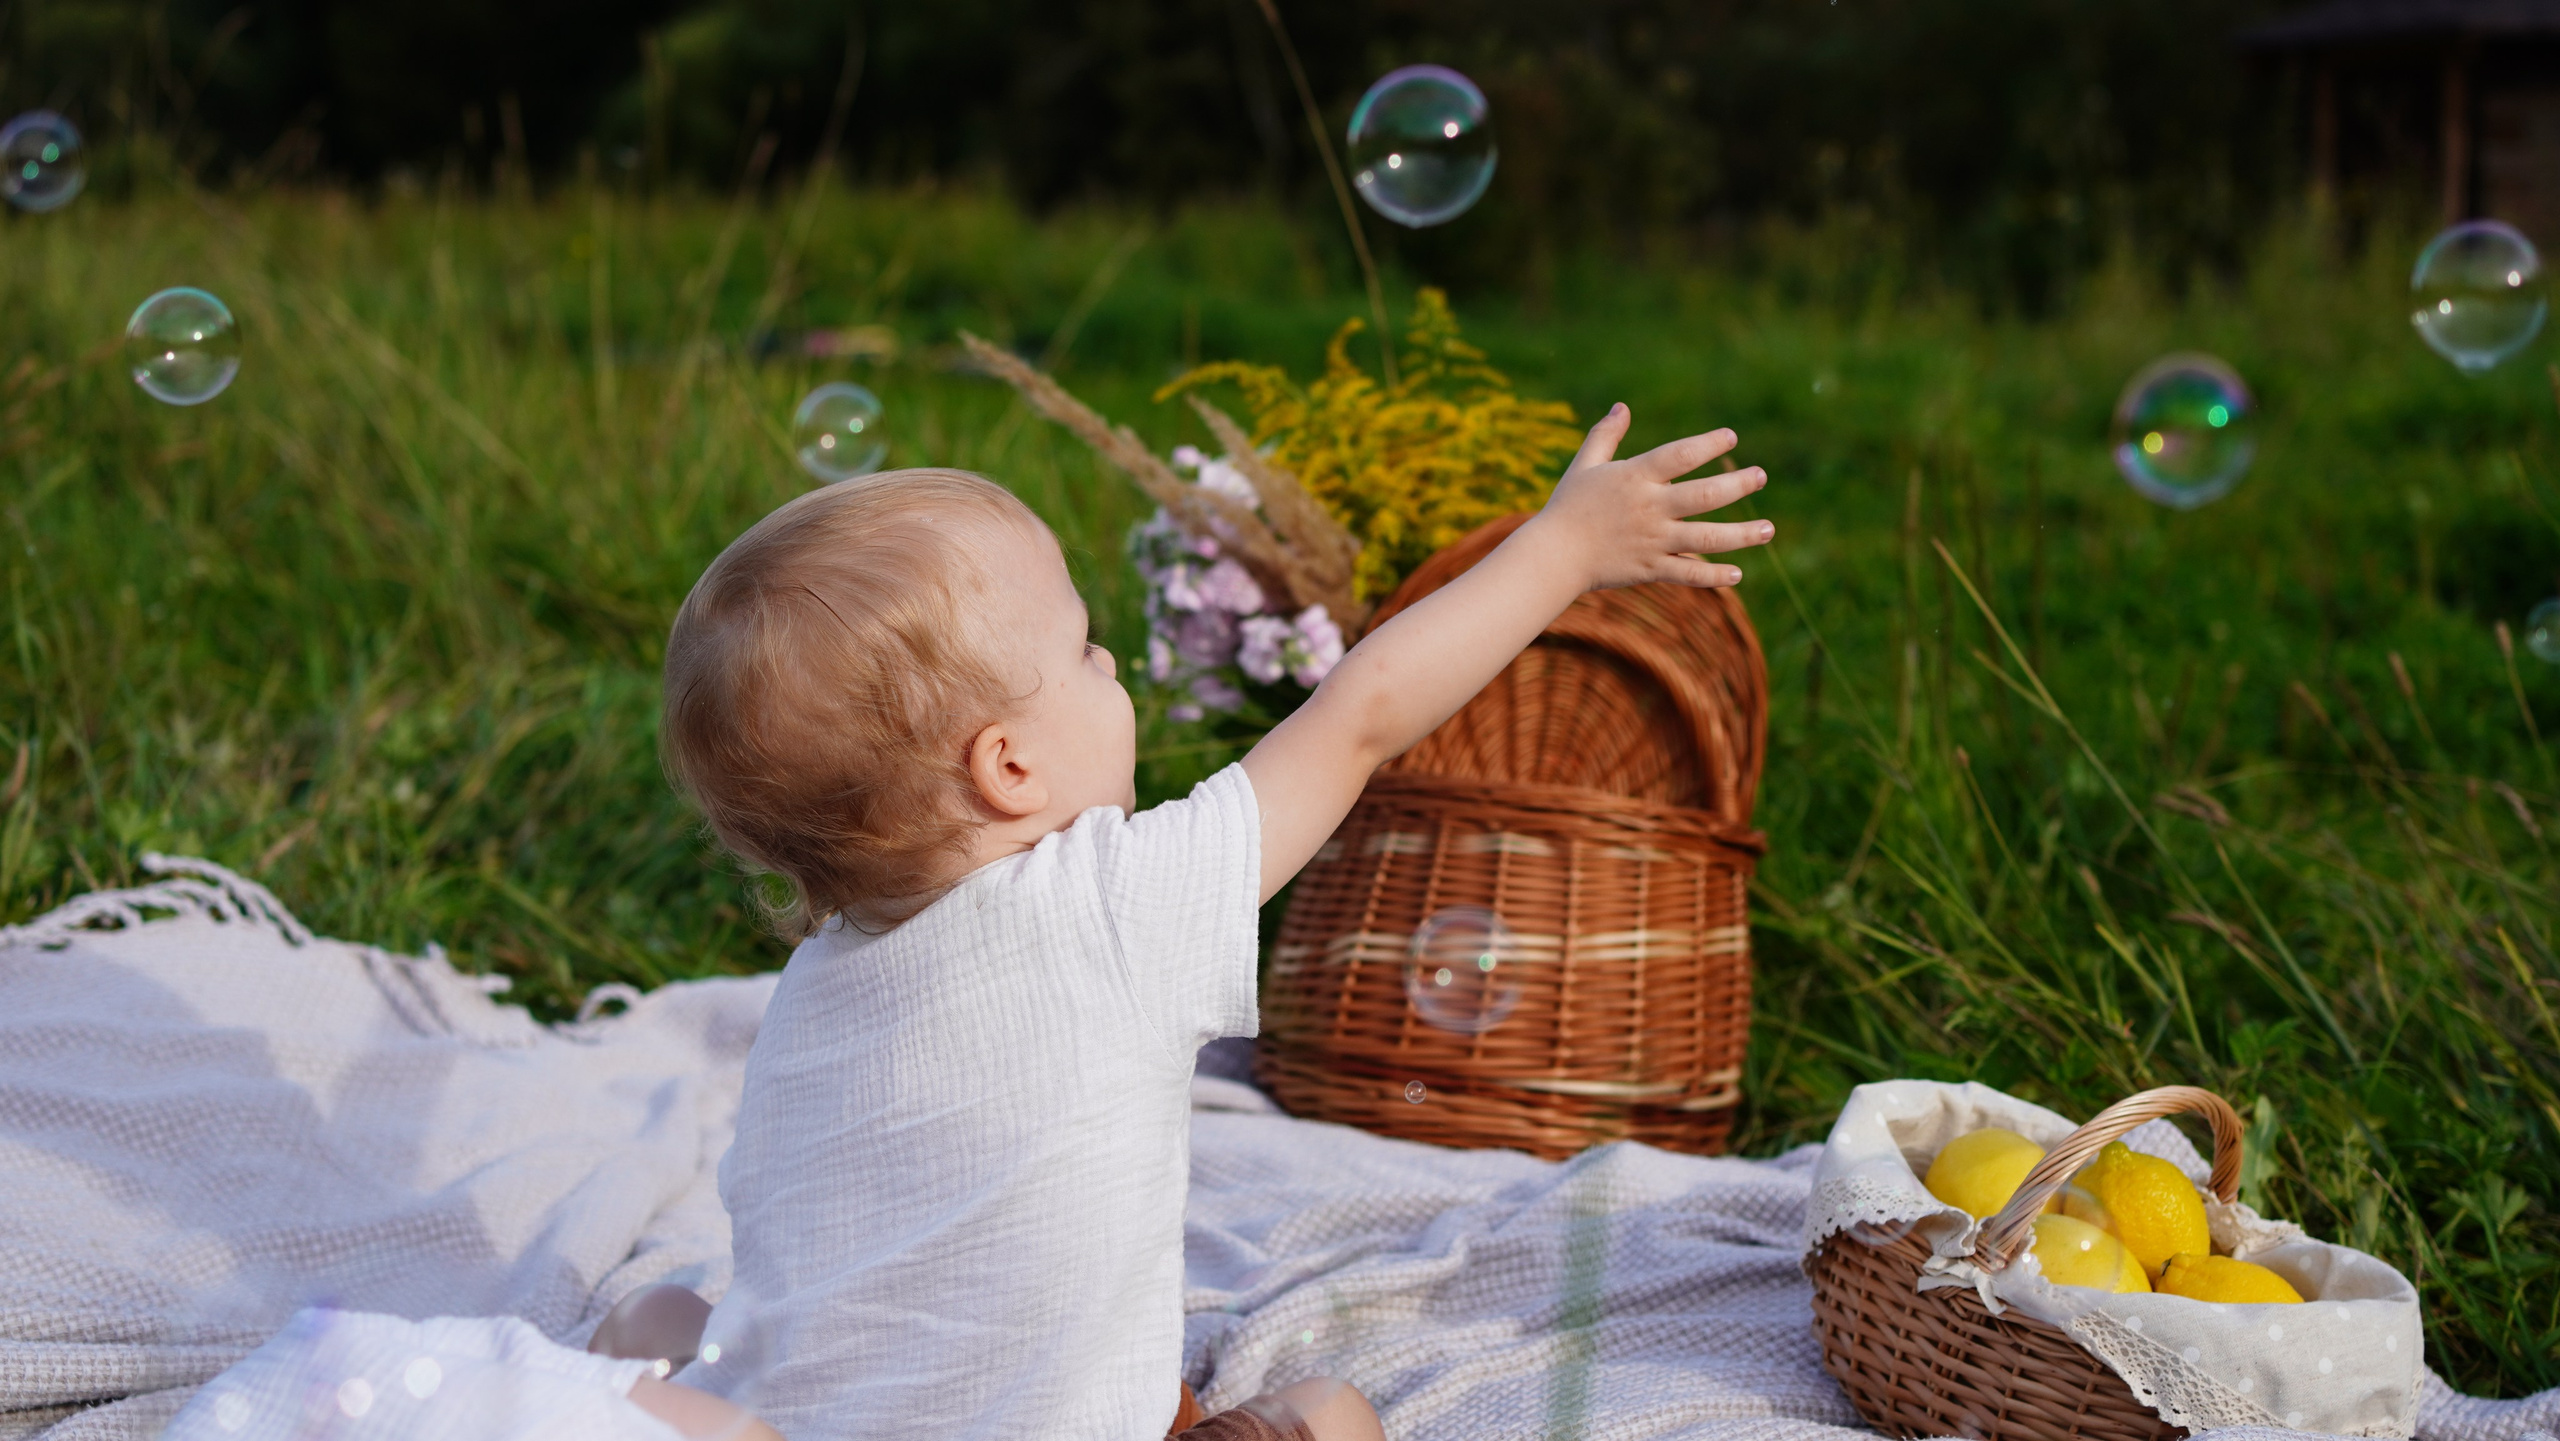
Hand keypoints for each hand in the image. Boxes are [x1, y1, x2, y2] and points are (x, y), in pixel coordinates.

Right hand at [1524, 403, 1772, 590]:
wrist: (1553, 556)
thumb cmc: (1568, 507)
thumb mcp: (1585, 465)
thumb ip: (1606, 435)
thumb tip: (1621, 407)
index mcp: (1635, 478)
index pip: (1679, 455)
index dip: (1708, 445)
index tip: (1731, 438)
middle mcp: (1649, 508)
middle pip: (1703, 495)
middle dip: (1737, 486)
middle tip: (1761, 476)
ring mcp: (1652, 541)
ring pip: (1705, 538)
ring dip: (1741, 535)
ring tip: (1769, 530)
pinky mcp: (1650, 569)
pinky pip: (1688, 574)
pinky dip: (1714, 576)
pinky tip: (1738, 574)